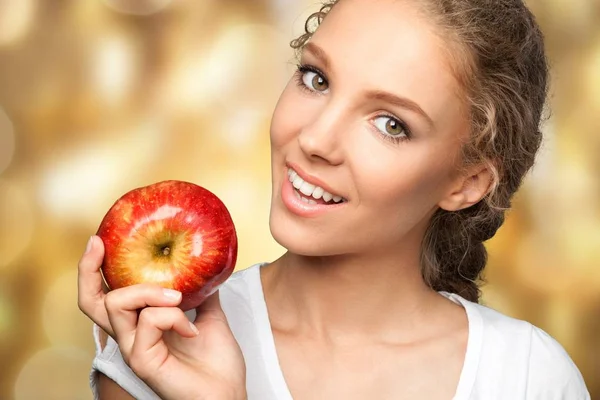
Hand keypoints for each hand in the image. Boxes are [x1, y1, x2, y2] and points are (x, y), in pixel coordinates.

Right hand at [78, 236, 246, 399]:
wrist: (228, 395)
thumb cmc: (217, 364)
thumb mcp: (210, 316)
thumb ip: (201, 293)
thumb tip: (205, 266)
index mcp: (142, 325)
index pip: (105, 296)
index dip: (94, 270)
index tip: (99, 241)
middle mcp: (131, 336)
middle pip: (92, 302)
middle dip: (89, 269)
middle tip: (99, 244)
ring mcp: (134, 349)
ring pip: (117, 303)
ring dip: (150, 290)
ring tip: (179, 297)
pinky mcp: (143, 361)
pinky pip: (149, 321)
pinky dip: (173, 315)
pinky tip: (192, 328)